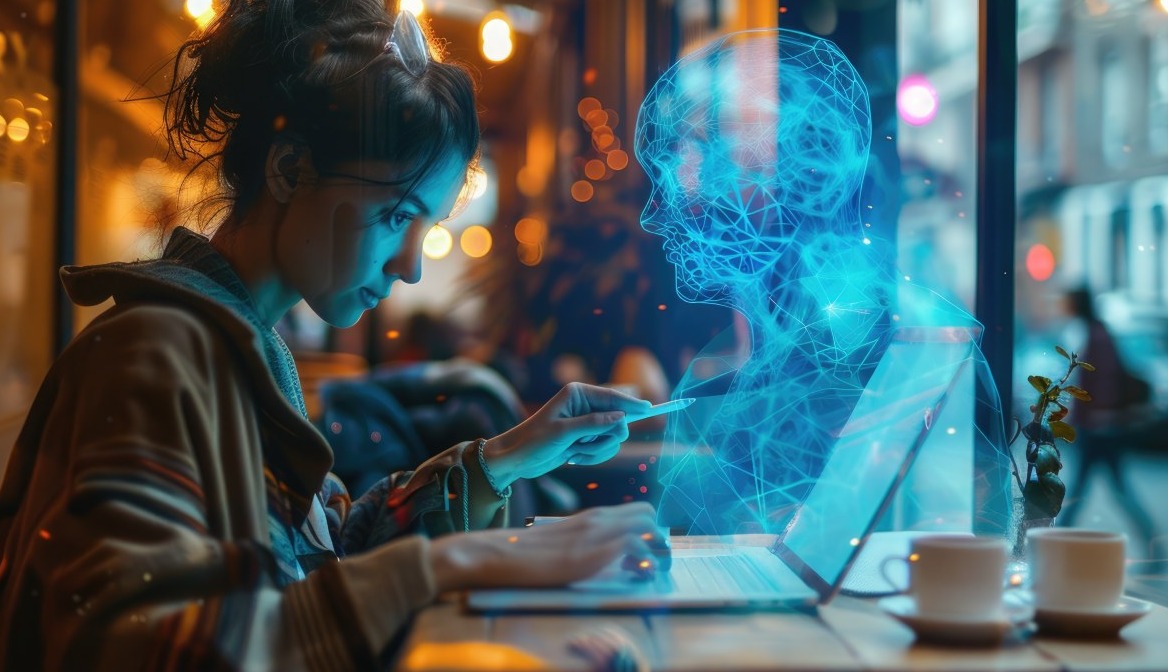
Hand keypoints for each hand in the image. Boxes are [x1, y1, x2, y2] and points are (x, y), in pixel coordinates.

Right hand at [429, 502, 670, 590]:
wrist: (496, 554)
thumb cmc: (522, 554)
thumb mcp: (560, 544)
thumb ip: (584, 546)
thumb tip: (605, 561)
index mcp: (590, 517)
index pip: (637, 510)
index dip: (649, 530)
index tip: (647, 553)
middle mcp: (597, 519)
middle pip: (649, 513)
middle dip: (660, 538)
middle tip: (655, 563)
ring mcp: (595, 533)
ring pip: (649, 525)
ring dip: (659, 550)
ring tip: (651, 572)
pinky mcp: (591, 551)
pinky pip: (637, 547)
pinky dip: (644, 562)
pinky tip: (633, 576)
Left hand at [482, 382, 651, 486]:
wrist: (516, 459)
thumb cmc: (534, 441)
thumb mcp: (563, 432)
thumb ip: (594, 424)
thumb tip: (621, 418)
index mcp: (577, 394)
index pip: (612, 397)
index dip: (631, 404)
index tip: (650, 409)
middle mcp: (584, 405)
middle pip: (617, 420)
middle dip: (604, 438)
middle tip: (586, 445)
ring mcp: (585, 423)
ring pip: (612, 438)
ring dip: (596, 450)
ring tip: (574, 453)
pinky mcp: (584, 438)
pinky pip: (603, 448)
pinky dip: (592, 457)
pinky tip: (574, 459)